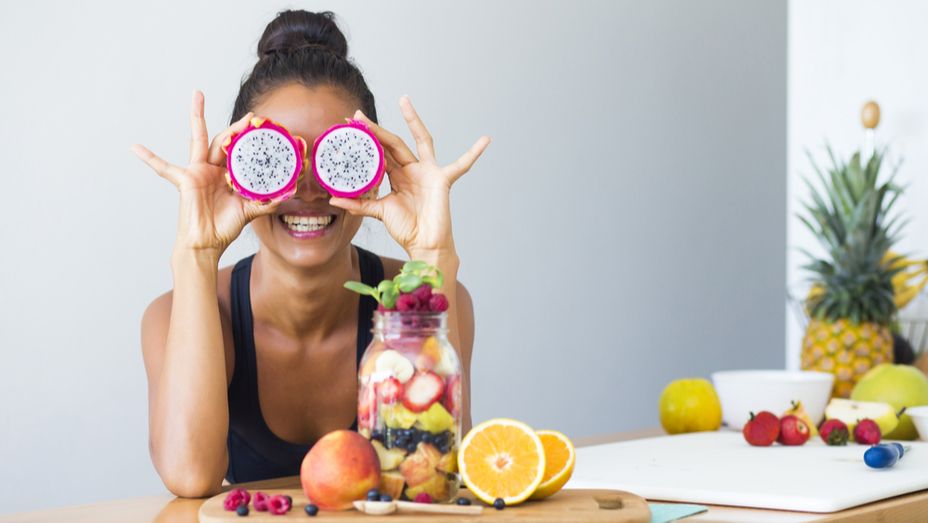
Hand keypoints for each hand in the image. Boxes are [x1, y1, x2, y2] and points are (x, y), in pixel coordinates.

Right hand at [131, 91, 281, 257]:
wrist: (206, 244)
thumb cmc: (224, 227)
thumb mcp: (250, 211)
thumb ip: (267, 201)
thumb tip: (290, 191)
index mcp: (228, 175)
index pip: (241, 152)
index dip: (251, 141)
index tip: (265, 128)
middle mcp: (213, 169)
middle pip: (224, 140)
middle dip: (237, 126)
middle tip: (251, 114)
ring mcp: (198, 172)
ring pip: (199, 139)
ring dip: (197, 117)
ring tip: (197, 95)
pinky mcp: (184, 180)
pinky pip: (163, 168)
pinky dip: (149, 158)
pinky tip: (135, 148)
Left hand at [329, 96, 490, 257]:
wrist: (425, 244)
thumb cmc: (407, 229)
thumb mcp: (379, 212)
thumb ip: (359, 204)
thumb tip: (333, 200)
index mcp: (398, 175)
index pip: (379, 152)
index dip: (365, 140)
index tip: (348, 126)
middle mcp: (412, 169)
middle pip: (393, 142)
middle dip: (376, 129)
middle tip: (357, 115)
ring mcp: (429, 172)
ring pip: (419, 141)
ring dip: (413, 120)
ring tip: (404, 101)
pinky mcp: (443, 180)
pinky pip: (461, 165)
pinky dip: (474, 153)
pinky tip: (486, 140)